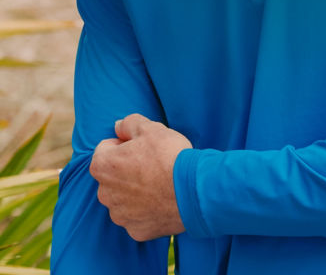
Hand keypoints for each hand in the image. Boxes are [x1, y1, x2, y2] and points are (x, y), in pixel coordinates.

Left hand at [89, 113, 191, 240]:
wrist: (193, 190)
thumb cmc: (169, 156)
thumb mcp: (150, 128)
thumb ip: (128, 123)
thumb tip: (117, 126)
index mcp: (103, 166)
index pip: (105, 148)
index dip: (124, 143)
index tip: (142, 146)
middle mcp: (105, 193)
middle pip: (113, 175)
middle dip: (127, 169)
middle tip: (152, 163)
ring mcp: (120, 215)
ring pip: (124, 198)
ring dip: (135, 191)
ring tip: (159, 182)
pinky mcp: (136, 230)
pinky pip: (137, 216)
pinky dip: (146, 209)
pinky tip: (162, 200)